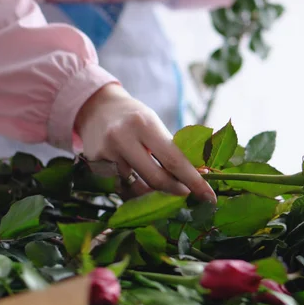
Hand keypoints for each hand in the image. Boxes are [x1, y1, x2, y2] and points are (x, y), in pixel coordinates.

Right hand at [75, 83, 216, 202]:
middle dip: (174, 190)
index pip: (174, 159)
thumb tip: (196, 178)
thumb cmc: (133, 118)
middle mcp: (123, 137)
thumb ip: (169, 148)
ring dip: (148, 189)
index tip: (209, 197)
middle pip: (155, 178)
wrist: (95, 107)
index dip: (194, 181)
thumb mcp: (153, 124)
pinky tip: (124, 169)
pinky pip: (119, 185)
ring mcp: (106, 151)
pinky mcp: (94, 163)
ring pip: (136, 186)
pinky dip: (128, 183)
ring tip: (149, 179)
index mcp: (145, 124)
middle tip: (184, 193)